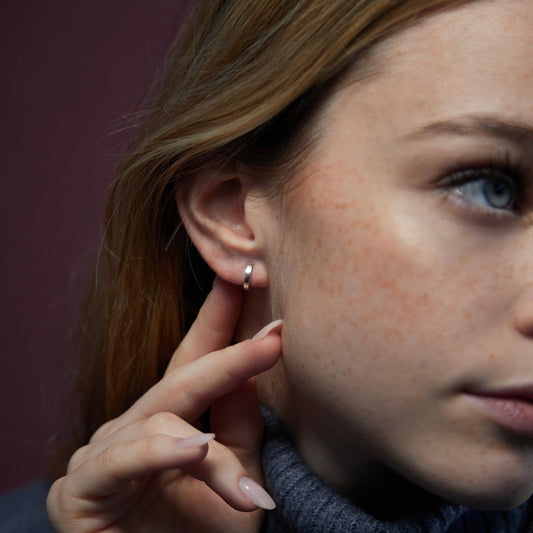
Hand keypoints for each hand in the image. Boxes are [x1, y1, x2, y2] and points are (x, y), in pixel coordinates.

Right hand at [46, 277, 281, 531]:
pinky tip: (193, 449)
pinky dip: (160, 453)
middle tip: (273, 336)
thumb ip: (239, 425)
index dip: (219, 318)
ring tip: (250, 473)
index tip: (245, 279)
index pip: (196, 358)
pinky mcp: (80, 486)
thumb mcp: (237, 476)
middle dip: (228, 355)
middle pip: (183, 379)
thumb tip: (250, 375)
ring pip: (162, 425)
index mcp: (173, 419)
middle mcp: (136, 425)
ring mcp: (105, 451)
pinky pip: (124, 459)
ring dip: (211, 448)